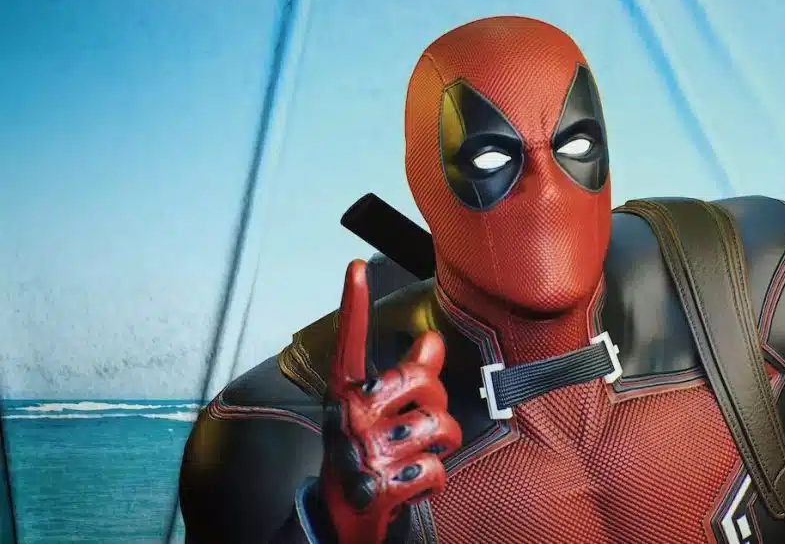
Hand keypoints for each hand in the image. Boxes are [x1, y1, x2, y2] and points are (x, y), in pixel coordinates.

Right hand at [320, 259, 462, 543]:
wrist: (341, 522)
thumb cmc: (366, 461)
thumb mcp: (378, 418)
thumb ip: (406, 379)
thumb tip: (431, 341)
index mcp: (346, 396)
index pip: (350, 344)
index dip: (353, 304)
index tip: (355, 267)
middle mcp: (349, 416)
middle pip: (422, 381)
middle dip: (438, 404)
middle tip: (422, 426)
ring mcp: (362, 450)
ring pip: (438, 426)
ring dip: (441, 448)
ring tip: (417, 458)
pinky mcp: (379, 486)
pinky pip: (435, 469)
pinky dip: (433, 482)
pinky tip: (412, 486)